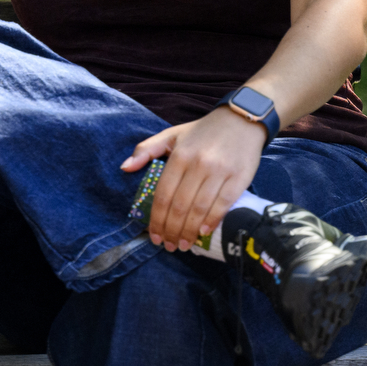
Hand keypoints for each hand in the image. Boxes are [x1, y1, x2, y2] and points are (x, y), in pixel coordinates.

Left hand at [120, 108, 267, 250]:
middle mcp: (198, 164)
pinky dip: (212, 221)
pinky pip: (224, 204)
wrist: (241, 119)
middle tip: (169, 246)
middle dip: (172, 230)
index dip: (157, 219)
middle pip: (180, 205)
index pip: (163, 194)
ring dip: (190, 231)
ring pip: (200, 208)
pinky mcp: (239, 178)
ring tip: (184, 245)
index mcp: (179, 156)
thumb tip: (125, 168)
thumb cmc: (203, 131)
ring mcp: (219, 172)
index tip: (153, 235)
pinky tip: (203, 232)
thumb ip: (146, 150)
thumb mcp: (171, 135)